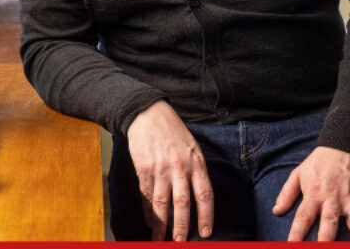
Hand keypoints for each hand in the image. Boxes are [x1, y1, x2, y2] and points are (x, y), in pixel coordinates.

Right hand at [125, 100, 213, 240]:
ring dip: (160, 224)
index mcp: (196, 163)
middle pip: (183, 203)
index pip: (205, 194)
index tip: (206, 232)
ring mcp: (160, 169)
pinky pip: (146, 195)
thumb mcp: (193, 148)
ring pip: (161, 203)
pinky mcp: (143, 169)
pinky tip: (148, 221)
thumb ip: (196, 171)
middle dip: (182, 225)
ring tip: (160, 240)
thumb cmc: (173, 132)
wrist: (148, 114)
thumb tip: (198, 197)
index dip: (206, 216)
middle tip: (180, 242)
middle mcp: (179, 168)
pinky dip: (147, 211)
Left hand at [273, 146, 349, 240]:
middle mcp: (332, 198)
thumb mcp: (298, 173)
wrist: (342, 145)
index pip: (303, 218)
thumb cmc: (319, 161)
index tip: (291, 246)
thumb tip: (277, 211)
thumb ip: (287, 194)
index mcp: (314, 194)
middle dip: (325, 240)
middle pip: (328, 222)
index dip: (296, 234)